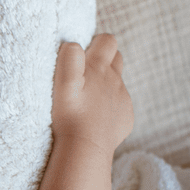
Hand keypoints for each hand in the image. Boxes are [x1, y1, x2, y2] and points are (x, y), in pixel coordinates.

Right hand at [51, 34, 133, 157]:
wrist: (86, 148)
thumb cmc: (70, 114)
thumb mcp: (63, 82)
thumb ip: (69, 57)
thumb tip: (74, 44)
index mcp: (100, 68)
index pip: (108, 41)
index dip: (97, 42)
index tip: (83, 53)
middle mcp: (116, 80)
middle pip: (116, 57)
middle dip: (104, 58)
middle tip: (84, 73)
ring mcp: (124, 99)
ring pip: (118, 81)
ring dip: (106, 83)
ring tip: (87, 97)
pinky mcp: (127, 117)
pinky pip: (121, 103)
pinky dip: (110, 105)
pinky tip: (95, 116)